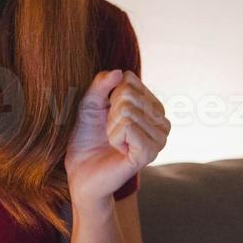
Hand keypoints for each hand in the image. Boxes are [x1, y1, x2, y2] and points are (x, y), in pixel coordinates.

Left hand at [65, 69, 168, 204]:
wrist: (80, 171)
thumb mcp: (90, 104)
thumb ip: (101, 84)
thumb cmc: (88, 137)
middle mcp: (162, 121)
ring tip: (113, 141)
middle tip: (109, 131)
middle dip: (110, 112)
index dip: (110, 95)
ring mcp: (159, 138)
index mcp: (152, 107)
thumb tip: (119, 71)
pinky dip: (114, 136)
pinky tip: (118, 149)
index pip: (130, 81)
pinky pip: (128, 126)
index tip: (108, 114)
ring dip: (111, 126)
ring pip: (129, 110)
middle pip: (129, 94)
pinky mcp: (150, 153)